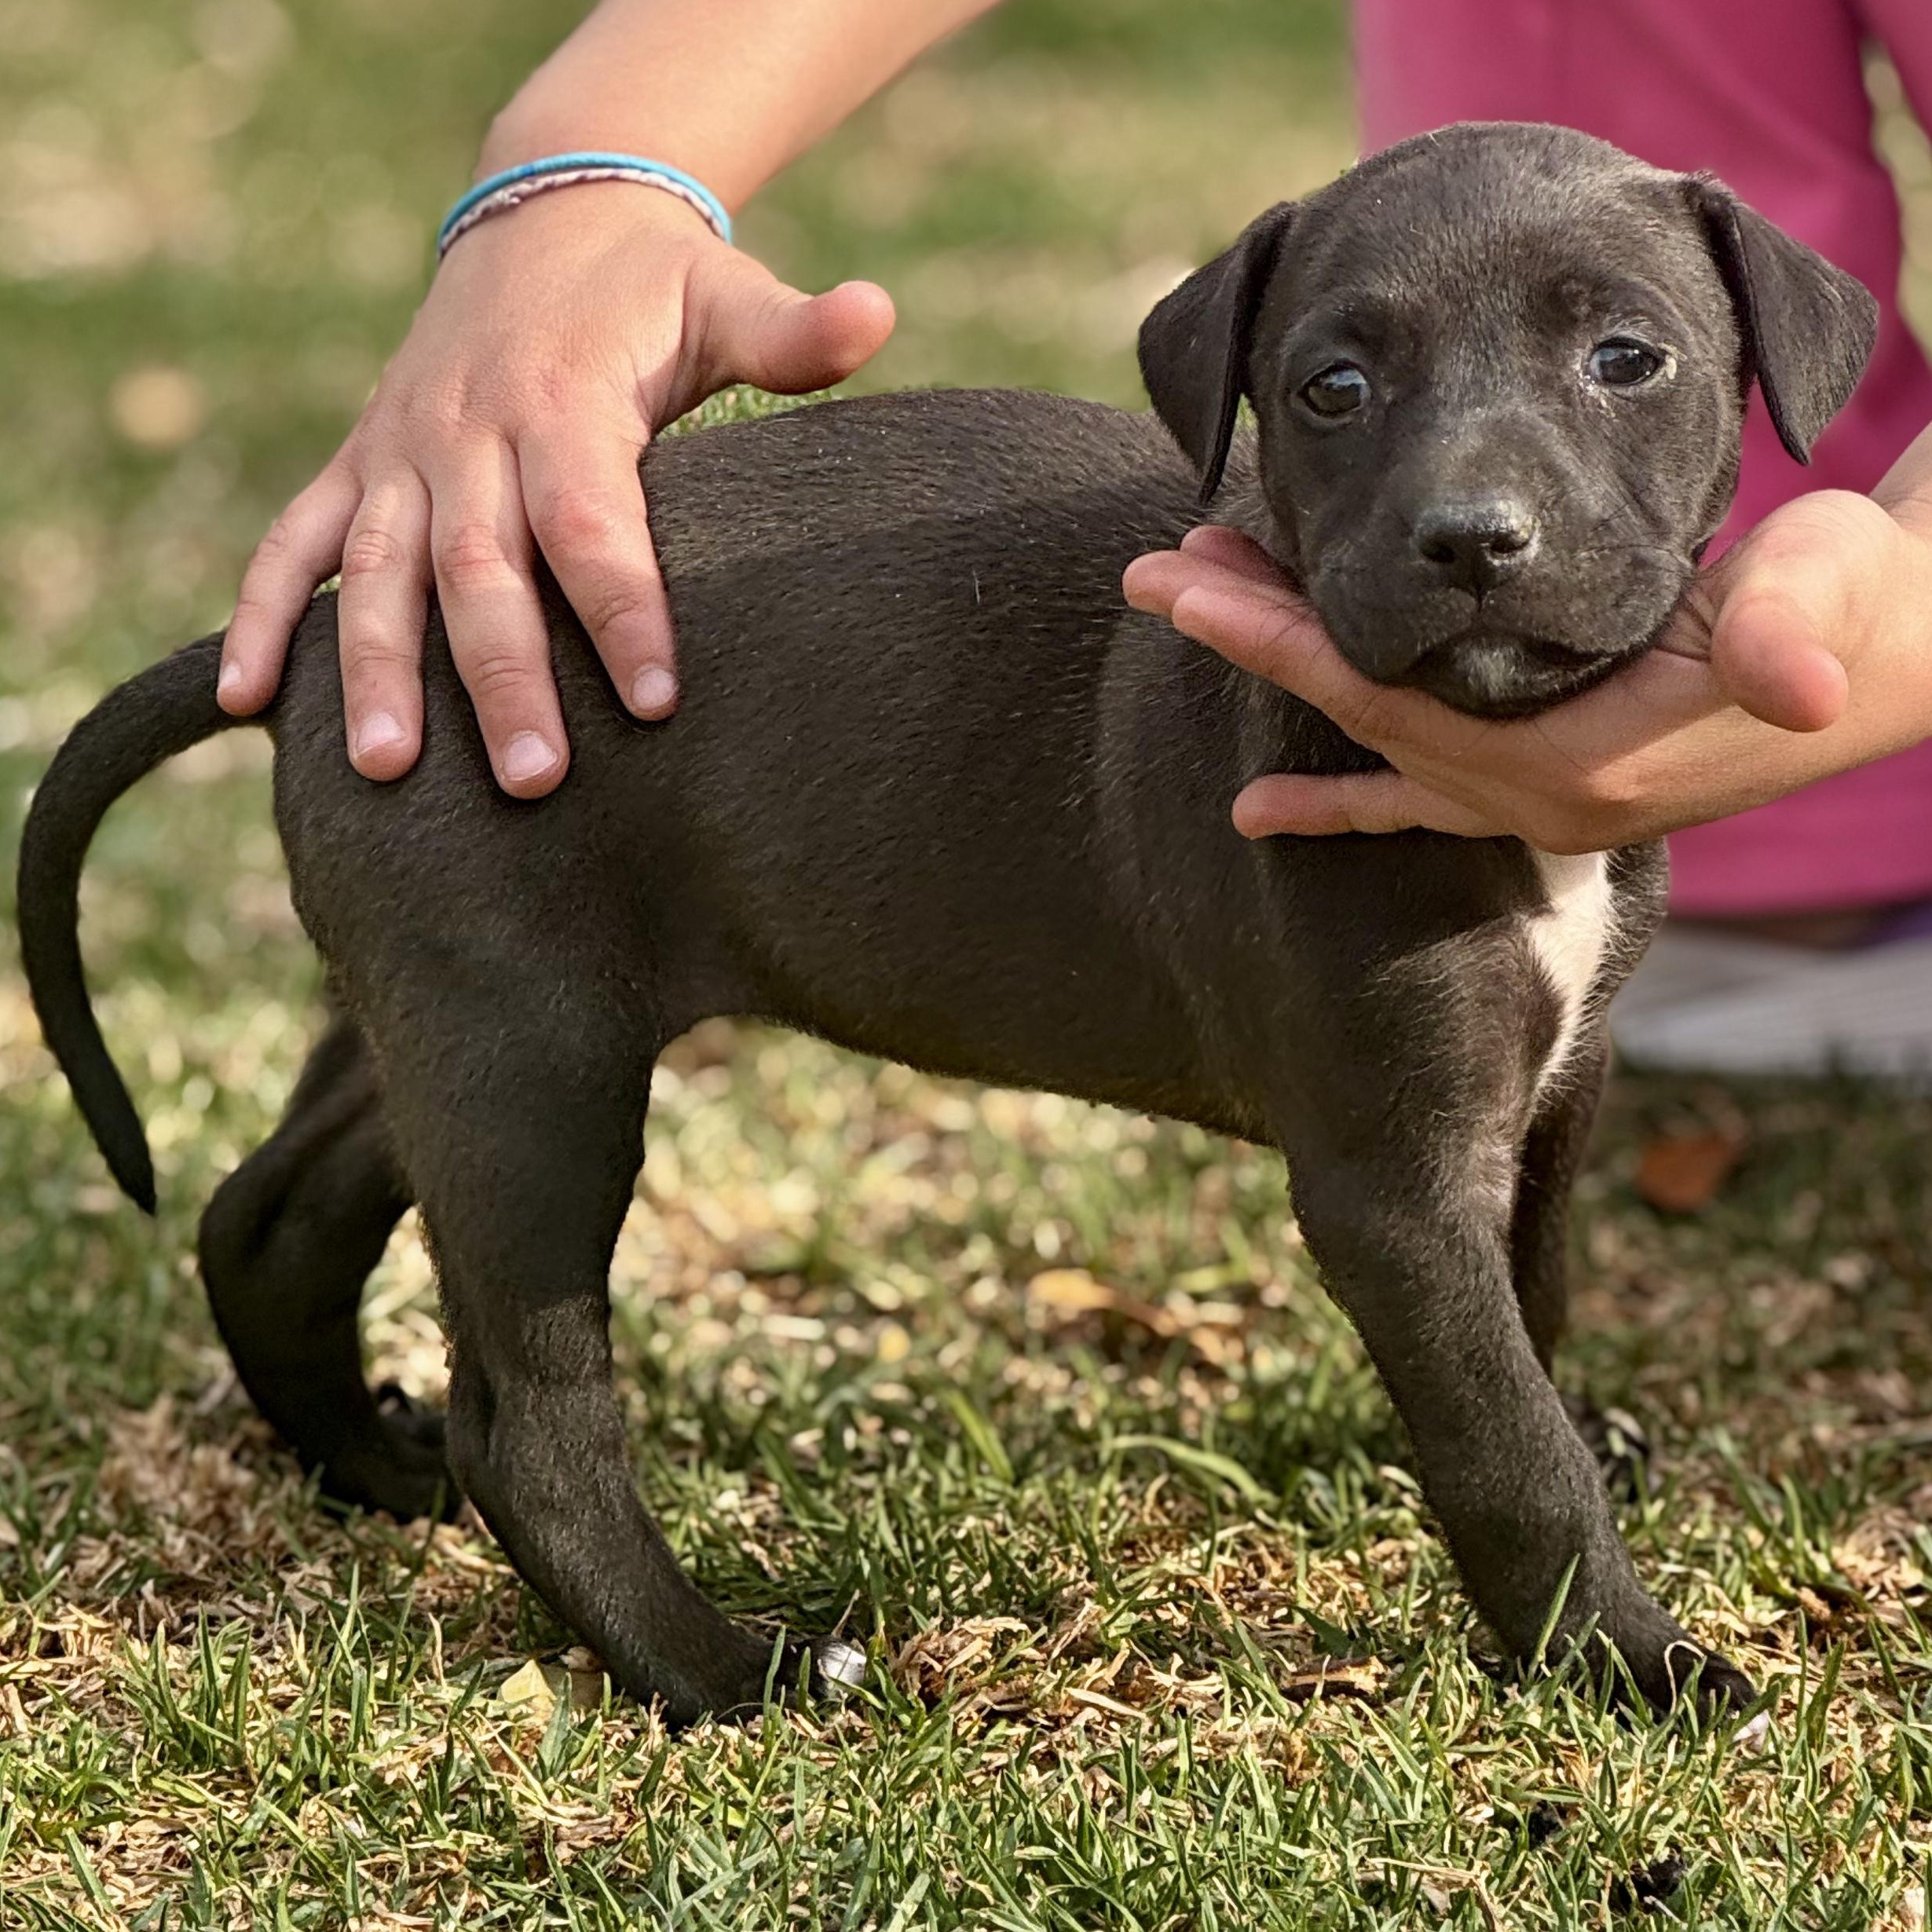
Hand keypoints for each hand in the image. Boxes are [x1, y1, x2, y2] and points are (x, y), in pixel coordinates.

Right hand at [218, 186, 893, 794]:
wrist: (540, 215)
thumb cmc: (650, 286)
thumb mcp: (724, 292)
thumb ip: (793, 329)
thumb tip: (880, 316)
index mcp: (564, 400)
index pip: (591, 519)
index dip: (623, 607)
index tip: (658, 699)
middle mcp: (468, 432)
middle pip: (481, 568)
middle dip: (502, 676)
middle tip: (532, 781)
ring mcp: (400, 453)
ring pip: (378, 571)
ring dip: (376, 671)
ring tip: (388, 770)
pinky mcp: (357, 466)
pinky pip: (295, 546)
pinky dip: (264, 619)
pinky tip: (246, 704)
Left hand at [1123, 435, 1931, 851]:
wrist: (1885, 656)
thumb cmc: (1846, 605)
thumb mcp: (1824, 597)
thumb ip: (1790, 630)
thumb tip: (1793, 681)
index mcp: (1573, 763)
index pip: (1385, 697)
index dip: (1282, 636)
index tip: (1189, 579)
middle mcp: (1532, 800)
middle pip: (1351, 713)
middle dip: (1252, 636)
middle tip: (1148, 571)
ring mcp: (1530, 802)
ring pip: (1369, 737)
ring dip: (1283, 668)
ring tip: (1193, 607)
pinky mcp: (1541, 783)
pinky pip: (1413, 796)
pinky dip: (1338, 795)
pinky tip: (1260, 802)